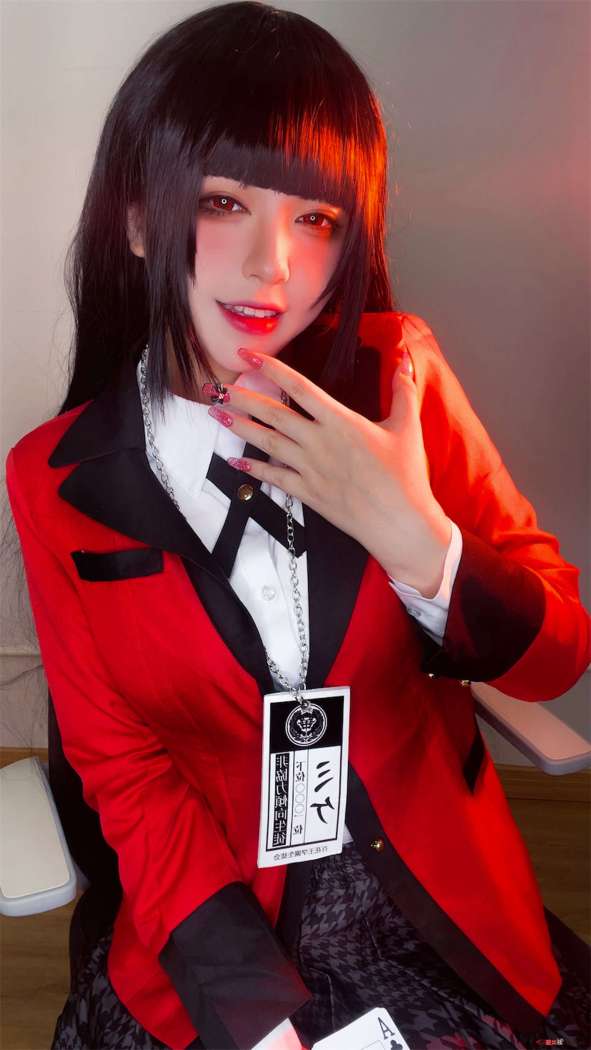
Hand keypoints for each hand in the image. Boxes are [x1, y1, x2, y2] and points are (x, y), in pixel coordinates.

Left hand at [208, 347, 450, 595]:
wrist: (399, 522)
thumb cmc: (405, 475)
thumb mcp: (407, 427)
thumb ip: (403, 391)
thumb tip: (405, 361)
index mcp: (341, 421)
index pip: (299, 387)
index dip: (270, 368)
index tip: (248, 355)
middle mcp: (319, 442)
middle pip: (273, 414)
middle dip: (242, 398)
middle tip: (216, 387)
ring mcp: (310, 468)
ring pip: (267, 442)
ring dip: (239, 427)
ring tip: (216, 414)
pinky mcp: (308, 493)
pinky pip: (274, 477)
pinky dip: (254, 469)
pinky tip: (235, 461)